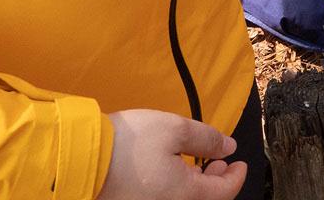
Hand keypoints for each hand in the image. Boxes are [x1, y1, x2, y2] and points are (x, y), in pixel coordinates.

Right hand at [98, 109, 246, 199]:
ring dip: (198, 186)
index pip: (225, 192)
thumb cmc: (130, 143)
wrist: (83, 158)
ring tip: (199, 166)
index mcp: (187, 196)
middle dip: (218, 182)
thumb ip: (207, 139)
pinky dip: (178, 189)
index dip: (236, 175)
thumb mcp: (175, 129)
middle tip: (220, 162)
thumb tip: (228, 148)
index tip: (240, 162)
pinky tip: (174, 173)